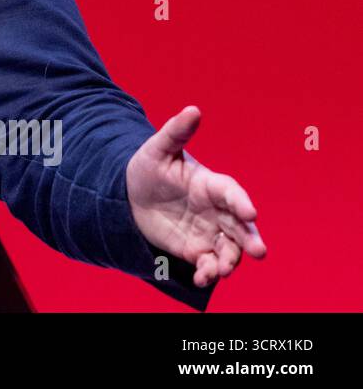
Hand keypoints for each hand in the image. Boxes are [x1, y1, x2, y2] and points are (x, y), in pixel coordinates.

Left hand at [127, 105, 267, 287]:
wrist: (130, 194)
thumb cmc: (149, 166)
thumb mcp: (158, 148)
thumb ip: (176, 132)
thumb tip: (193, 109)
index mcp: (211, 185)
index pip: (232, 193)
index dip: (241, 202)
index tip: (251, 212)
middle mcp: (217, 211)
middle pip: (240, 227)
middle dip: (250, 239)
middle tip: (259, 252)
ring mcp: (208, 231)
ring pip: (228, 249)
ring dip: (230, 261)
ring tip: (221, 270)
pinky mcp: (196, 249)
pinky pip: (208, 263)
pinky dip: (209, 272)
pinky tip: (202, 278)